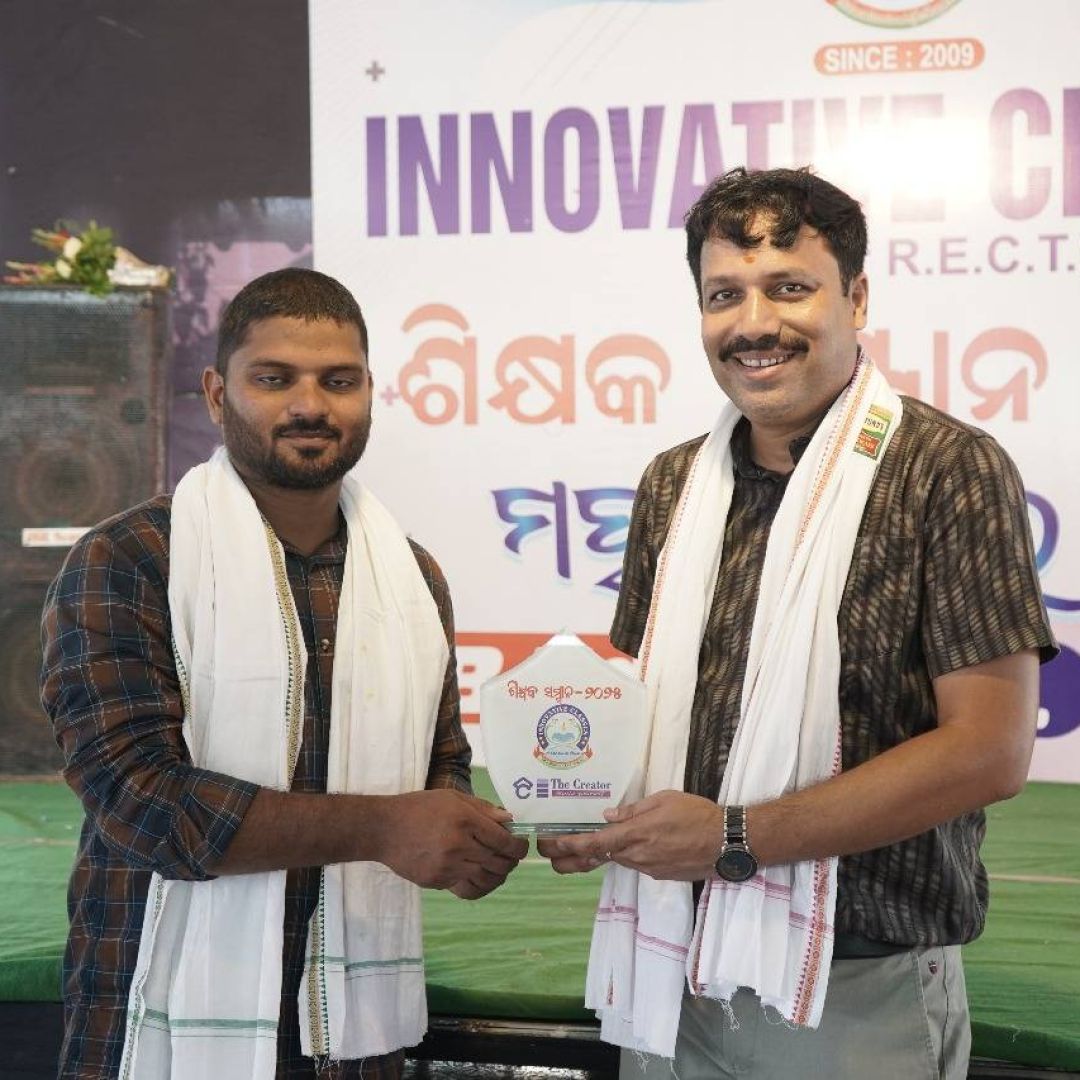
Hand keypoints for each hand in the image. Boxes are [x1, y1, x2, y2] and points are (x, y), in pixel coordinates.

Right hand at [372, 790, 526, 894]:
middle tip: (512, 856)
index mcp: (465, 820)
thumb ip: (483, 809)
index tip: (521, 845)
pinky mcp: (438, 882)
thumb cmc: (419, 808)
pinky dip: (480, 885)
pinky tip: (480, 877)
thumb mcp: (451, 798)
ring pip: (487, 879)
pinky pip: (467, 888)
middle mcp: (459, 845)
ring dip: (498, 876)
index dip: (519, 846)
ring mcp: (448, 866)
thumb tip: (509, 820)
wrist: (384, 829)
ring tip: (498, 868)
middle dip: (511, 861)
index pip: (504, 841)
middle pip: (499, 862)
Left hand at [538, 790, 722, 880]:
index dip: (569, 846)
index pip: (594, 844)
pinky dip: (627, 855)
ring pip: (618, 860)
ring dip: (602, 854)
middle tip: (550, 853)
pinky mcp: (661, 875)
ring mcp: (649, 869)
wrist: (727, 843)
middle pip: (599, 858)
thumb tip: (608, 816)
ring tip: (584, 844)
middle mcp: (638, 856)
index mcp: (635, 835)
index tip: (551, 844)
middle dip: (571, 857)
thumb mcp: (663, 800)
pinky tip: (630, 845)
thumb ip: (633, 810)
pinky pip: (637, 864)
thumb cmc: (697, 814)